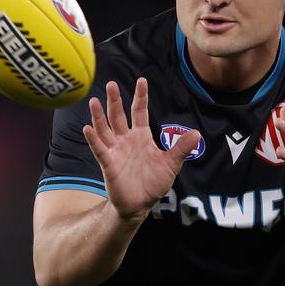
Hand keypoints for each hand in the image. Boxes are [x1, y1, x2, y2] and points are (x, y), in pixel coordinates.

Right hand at [82, 78, 200, 222]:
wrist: (140, 205)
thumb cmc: (153, 182)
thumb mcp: (171, 164)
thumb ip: (181, 149)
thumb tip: (197, 134)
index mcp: (141, 136)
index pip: (140, 111)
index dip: (140, 97)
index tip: (141, 80)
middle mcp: (126, 139)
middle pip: (118, 115)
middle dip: (115, 100)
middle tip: (111, 84)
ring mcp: (115, 150)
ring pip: (105, 129)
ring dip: (99, 116)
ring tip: (94, 101)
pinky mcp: (108, 163)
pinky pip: (99, 149)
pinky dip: (93, 139)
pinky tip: (88, 128)